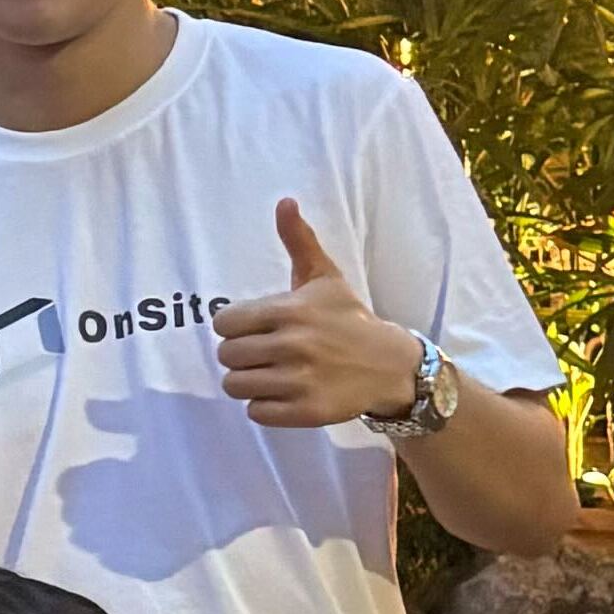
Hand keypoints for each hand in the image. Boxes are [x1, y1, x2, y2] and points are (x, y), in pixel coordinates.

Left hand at [206, 202, 425, 431]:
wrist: (389, 365)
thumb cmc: (348, 317)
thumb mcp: (324, 277)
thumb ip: (299, 241)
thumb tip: (284, 202)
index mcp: (290, 311)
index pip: (224, 324)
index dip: (234, 327)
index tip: (255, 328)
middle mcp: (293, 345)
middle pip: (227, 356)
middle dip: (241, 355)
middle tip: (265, 352)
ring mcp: (299, 381)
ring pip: (235, 386)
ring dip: (249, 381)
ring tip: (272, 373)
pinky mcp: (306, 412)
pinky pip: (255, 412)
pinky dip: (264, 406)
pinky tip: (284, 393)